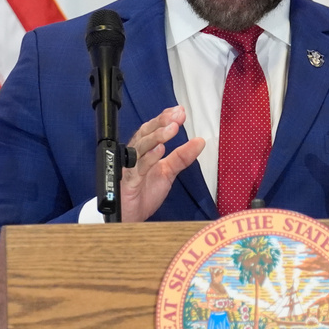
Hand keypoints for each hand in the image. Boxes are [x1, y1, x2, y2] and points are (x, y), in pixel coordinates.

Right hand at [120, 106, 204, 221]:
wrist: (131, 217)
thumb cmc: (145, 193)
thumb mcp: (168, 172)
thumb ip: (182, 157)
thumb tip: (200, 141)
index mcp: (143, 151)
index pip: (152, 128)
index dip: (164, 118)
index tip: (179, 110)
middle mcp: (135, 156)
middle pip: (145, 133)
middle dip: (161, 122)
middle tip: (178, 115)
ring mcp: (130, 168)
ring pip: (140, 147)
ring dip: (157, 136)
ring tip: (172, 128)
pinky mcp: (129, 182)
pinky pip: (137, 168)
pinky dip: (149, 158)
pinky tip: (160, 150)